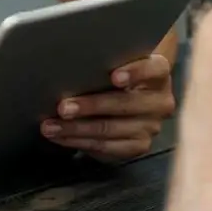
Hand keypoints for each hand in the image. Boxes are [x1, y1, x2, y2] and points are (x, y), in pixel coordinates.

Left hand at [41, 54, 174, 160]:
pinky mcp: (140, 146)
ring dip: (76, 128)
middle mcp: (160, 102)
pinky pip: (106, 147)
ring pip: (110, 129)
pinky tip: (61, 137)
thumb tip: (70, 67)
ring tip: (51, 126)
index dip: (135, 72)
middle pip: (125, 104)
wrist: (131, 101)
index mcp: (159, 74)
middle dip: (90, 106)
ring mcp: (151, 126)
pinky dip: (79, 142)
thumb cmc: (116, 76)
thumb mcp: (118, 65)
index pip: (153, 69)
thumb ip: (107, 63)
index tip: (114, 77)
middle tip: (63, 107)